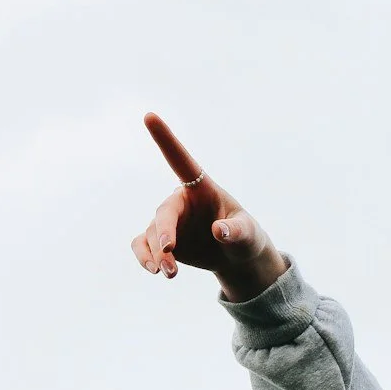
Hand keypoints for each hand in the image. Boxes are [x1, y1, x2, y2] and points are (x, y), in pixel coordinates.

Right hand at [129, 113, 287, 301]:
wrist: (236, 257)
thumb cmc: (245, 237)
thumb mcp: (248, 234)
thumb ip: (236, 231)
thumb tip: (219, 230)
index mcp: (201, 187)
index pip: (180, 160)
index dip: (165, 138)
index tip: (150, 115)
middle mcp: (180, 200)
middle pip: (163, 213)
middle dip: (164, 234)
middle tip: (170, 254)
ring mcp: (168, 221)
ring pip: (152, 234)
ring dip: (158, 255)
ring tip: (171, 274)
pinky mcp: (159, 239)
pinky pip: (142, 245)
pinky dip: (144, 257)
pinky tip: (155, 271)